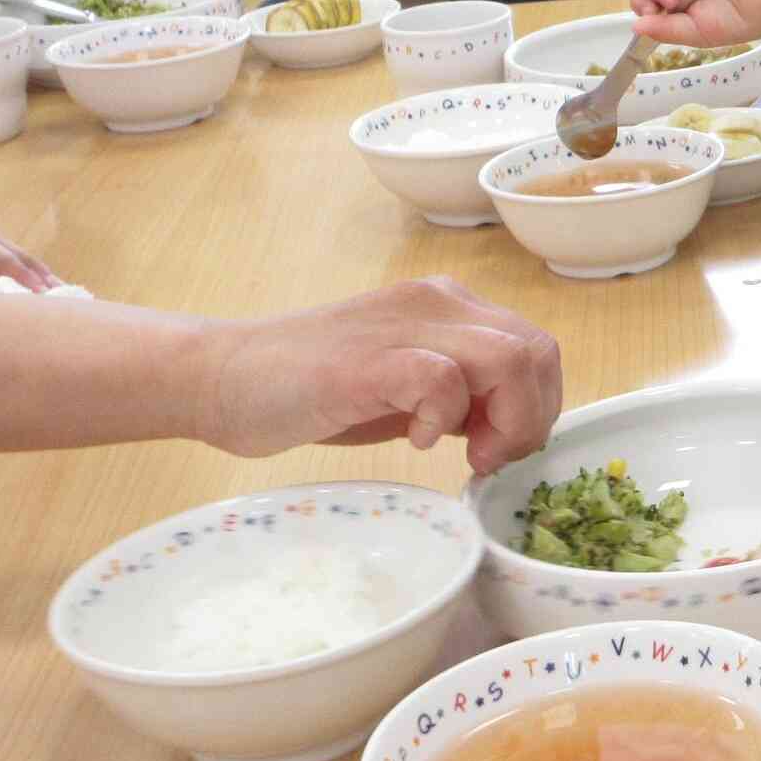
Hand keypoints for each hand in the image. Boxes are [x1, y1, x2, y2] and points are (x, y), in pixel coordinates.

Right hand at [195, 276, 562, 471]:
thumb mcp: (406, 387)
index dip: (538, 404)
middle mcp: (437, 304)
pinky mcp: (367, 360)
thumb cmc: (312, 387)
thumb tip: (507, 427)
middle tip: (488, 457)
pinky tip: (416, 440)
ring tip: (466, 452)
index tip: (501, 447)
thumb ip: (460, 394)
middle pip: (537, 352)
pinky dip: (444, 416)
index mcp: (450, 308)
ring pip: (508, 358)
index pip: (537, 348)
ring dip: (505, 419)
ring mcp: (403, 327)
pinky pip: (442, 379)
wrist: (223, 376)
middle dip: (532, 416)